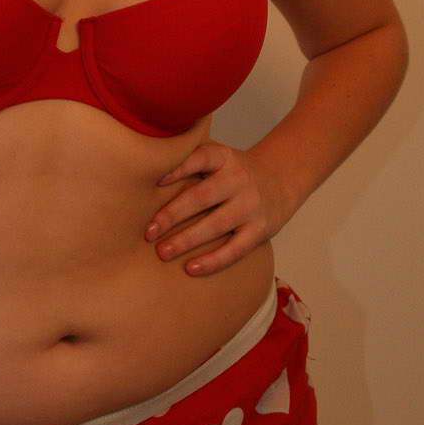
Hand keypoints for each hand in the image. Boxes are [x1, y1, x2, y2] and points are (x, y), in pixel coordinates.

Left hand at [144, 141, 291, 275]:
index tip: (154, 181)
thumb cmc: (233, 171)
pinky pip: (235, 249)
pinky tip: (191, 268)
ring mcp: (251, 205)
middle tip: (148, 232)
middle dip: (173, 214)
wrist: (282, 178)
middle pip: (203, 196)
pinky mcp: (260, 230)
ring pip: (217, 224)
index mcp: (224, 157)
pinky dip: (213, 261)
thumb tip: (141, 172)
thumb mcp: (217, 155)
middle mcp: (238, 179)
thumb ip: (189, 159)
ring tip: (162, 252)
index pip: (199, 158)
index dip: (177, 168)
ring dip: (187, 240)